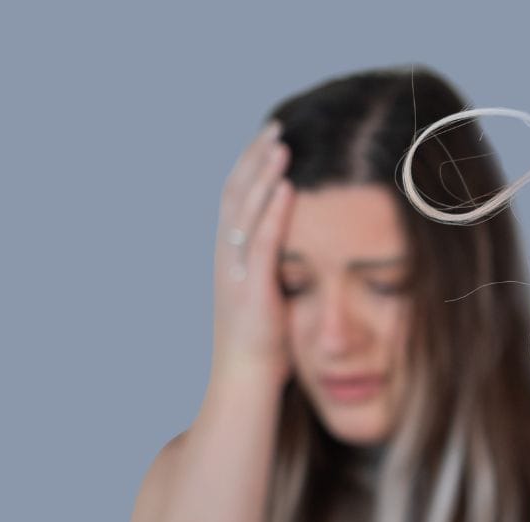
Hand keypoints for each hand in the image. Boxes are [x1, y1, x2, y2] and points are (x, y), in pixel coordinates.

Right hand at [210, 119, 295, 384]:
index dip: (250, 167)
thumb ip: (280, 269)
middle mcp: (226, 260)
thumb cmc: (265, 349)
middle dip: (254, 158)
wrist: (245, 386)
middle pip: (235, 194)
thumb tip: (303, 248)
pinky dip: (273, 212)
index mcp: (230, 259)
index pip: (236, 200)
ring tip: (282, 143)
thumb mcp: (272, 297)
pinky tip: (287, 187)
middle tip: (276, 126)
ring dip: (263, 174)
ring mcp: (235, 274)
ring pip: (245, 212)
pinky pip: (262, 244)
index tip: (270, 139)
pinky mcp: (251, 291)